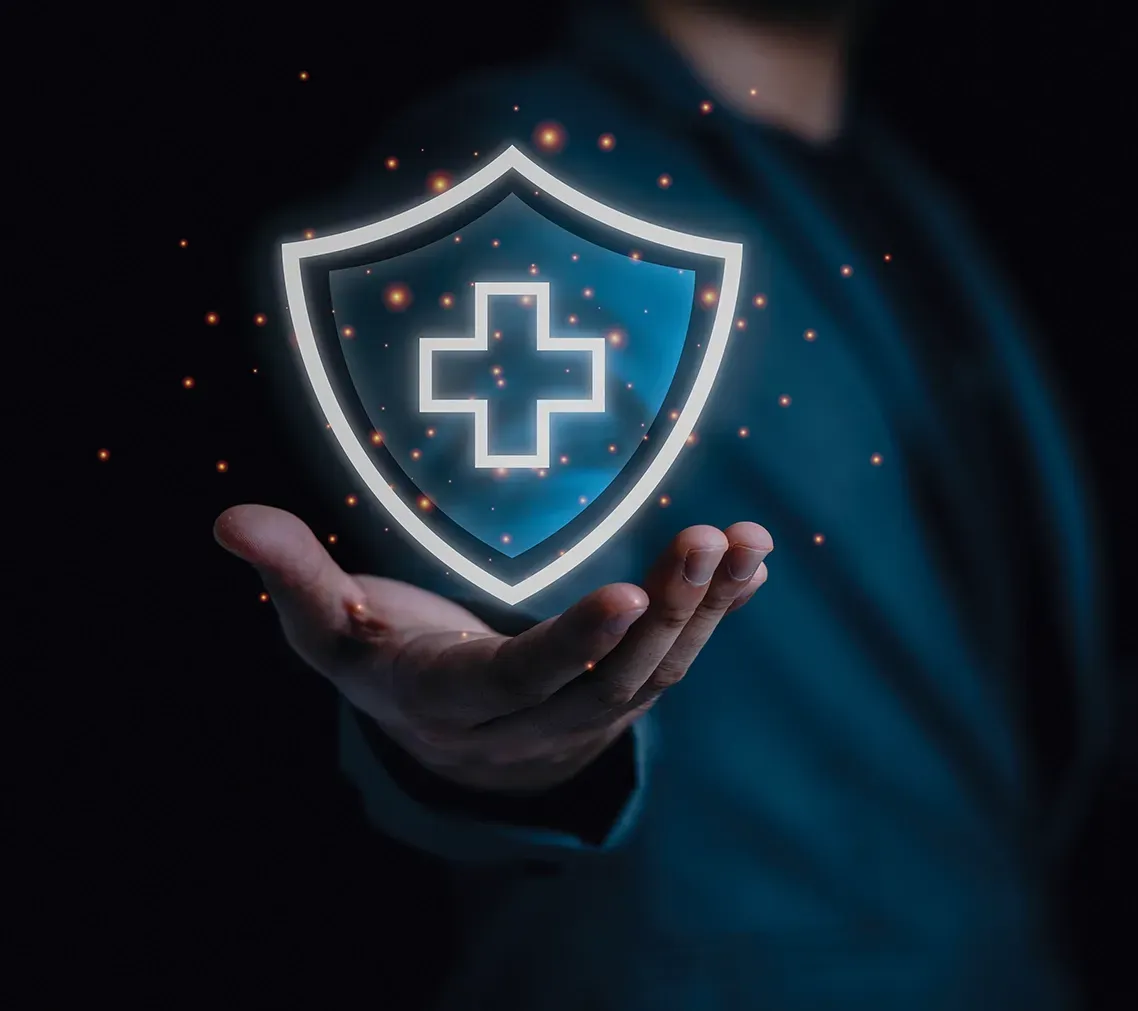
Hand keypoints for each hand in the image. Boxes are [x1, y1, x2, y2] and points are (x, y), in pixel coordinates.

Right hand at [214, 504, 770, 794]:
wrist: (444, 730)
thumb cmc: (377, 656)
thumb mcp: (325, 627)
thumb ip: (292, 576)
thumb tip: (229, 520)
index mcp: (456, 704)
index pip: (521, 681)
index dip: (573, 645)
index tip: (624, 594)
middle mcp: (533, 723)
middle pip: (612, 678)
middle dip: (667, 611)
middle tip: (707, 537)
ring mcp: (588, 715)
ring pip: (660, 671)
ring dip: (709, 606)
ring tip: (747, 539)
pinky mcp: (627, 691)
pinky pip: (683, 656)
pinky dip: (723, 610)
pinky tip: (757, 560)